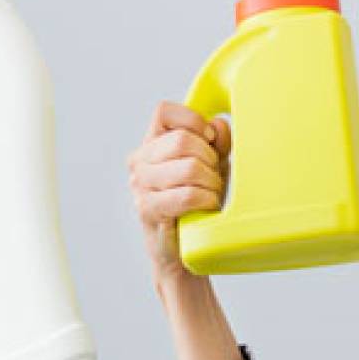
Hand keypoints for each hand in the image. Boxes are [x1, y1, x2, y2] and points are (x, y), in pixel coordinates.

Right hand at [127, 102, 230, 283]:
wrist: (186, 248)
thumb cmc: (199, 201)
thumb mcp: (214, 163)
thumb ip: (218, 140)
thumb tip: (218, 124)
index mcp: (152, 143)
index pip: (165, 111)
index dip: (194, 121)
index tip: (209, 140)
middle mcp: (140, 161)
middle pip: (182, 140)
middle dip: (209, 158)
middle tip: (213, 174)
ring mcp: (140, 185)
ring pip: (188, 167)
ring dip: (210, 182)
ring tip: (211, 192)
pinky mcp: (147, 209)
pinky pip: (187, 195)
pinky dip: (206, 199)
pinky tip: (208, 205)